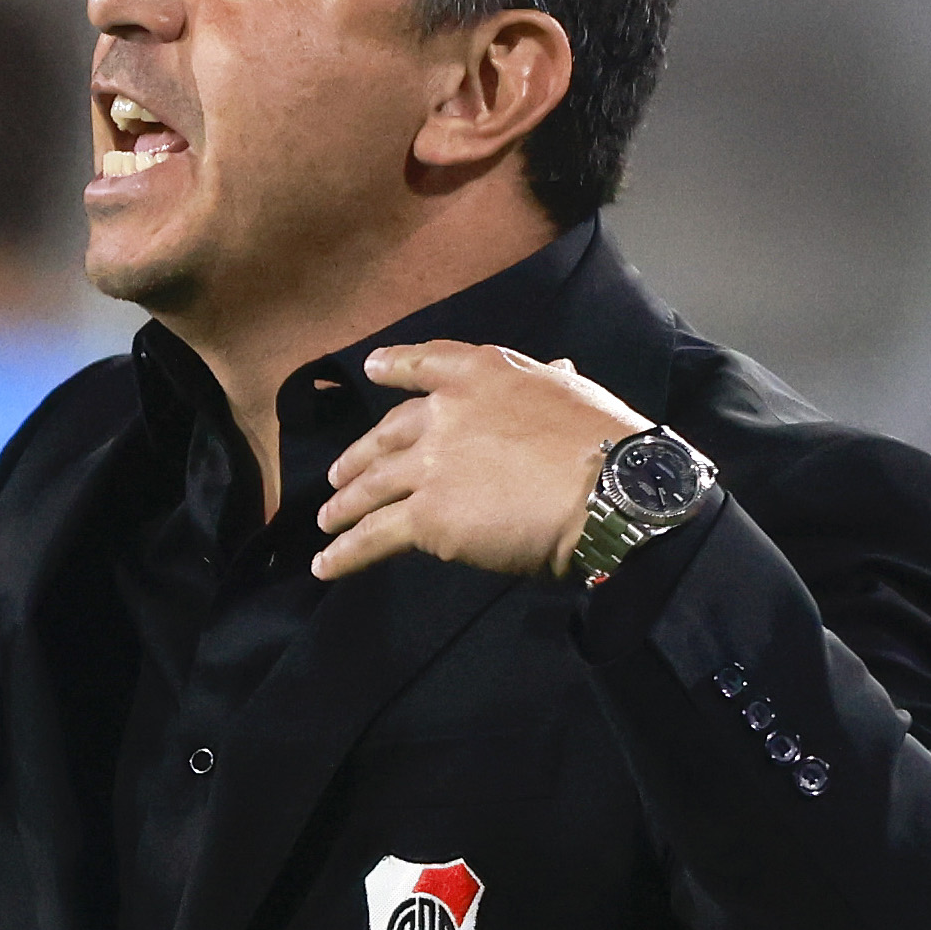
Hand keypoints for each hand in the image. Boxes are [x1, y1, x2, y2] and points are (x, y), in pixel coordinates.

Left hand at [315, 341, 645, 581]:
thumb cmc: (603, 442)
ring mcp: (429, 465)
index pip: (425, 363)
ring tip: (325, 522)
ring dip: (344, 505)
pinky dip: (345, 553)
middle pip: (386, 435)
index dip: (394, 365)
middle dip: (358, 456)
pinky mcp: (427, 516)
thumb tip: (559, 368)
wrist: (604, 491)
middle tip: (336, 475)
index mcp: (481, 374)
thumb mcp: (574, 393)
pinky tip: (325, 566)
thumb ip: (550, 382)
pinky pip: (374, 537)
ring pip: (371, 487)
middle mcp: (443, 413)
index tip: (371, 368)